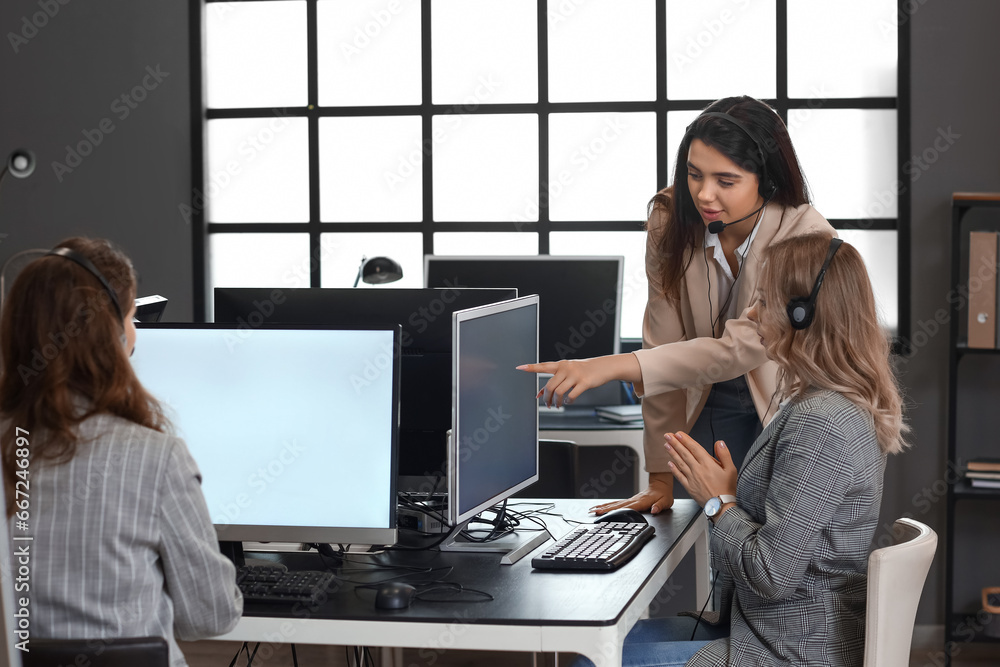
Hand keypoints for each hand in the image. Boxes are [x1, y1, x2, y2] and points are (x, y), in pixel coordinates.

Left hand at [516, 354, 639, 407]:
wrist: (603, 367)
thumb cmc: (582, 370)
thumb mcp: (567, 373)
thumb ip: (554, 381)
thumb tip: (539, 394)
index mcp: (560, 364)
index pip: (543, 366)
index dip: (531, 367)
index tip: (519, 367)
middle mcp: (566, 368)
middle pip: (550, 385)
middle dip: (547, 398)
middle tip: (547, 404)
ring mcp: (575, 375)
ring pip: (559, 392)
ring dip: (556, 402)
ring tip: (557, 405)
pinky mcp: (584, 382)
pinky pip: (571, 395)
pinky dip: (567, 401)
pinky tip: (567, 401)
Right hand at [589, 472, 674, 515]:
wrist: (661, 485)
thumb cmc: (663, 494)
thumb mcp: (666, 501)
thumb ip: (659, 506)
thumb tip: (655, 510)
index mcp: (641, 501)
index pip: (627, 508)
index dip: (616, 511)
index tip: (607, 512)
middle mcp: (634, 500)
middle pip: (617, 505)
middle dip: (605, 509)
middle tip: (594, 511)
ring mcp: (631, 499)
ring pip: (615, 503)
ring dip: (604, 506)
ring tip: (594, 509)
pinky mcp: (630, 500)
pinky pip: (618, 503)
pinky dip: (609, 505)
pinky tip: (602, 507)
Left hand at [664, 432, 736, 506]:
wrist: (721, 506)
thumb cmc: (727, 488)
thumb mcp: (731, 469)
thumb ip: (724, 454)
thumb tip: (719, 443)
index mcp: (708, 464)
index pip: (694, 448)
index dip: (686, 440)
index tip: (678, 434)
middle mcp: (698, 470)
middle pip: (684, 453)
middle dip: (675, 443)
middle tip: (667, 436)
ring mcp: (692, 478)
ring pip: (680, 463)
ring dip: (672, 453)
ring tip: (666, 445)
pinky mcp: (689, 487)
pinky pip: (679, 476)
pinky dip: (674, 469)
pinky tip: (669, 463)